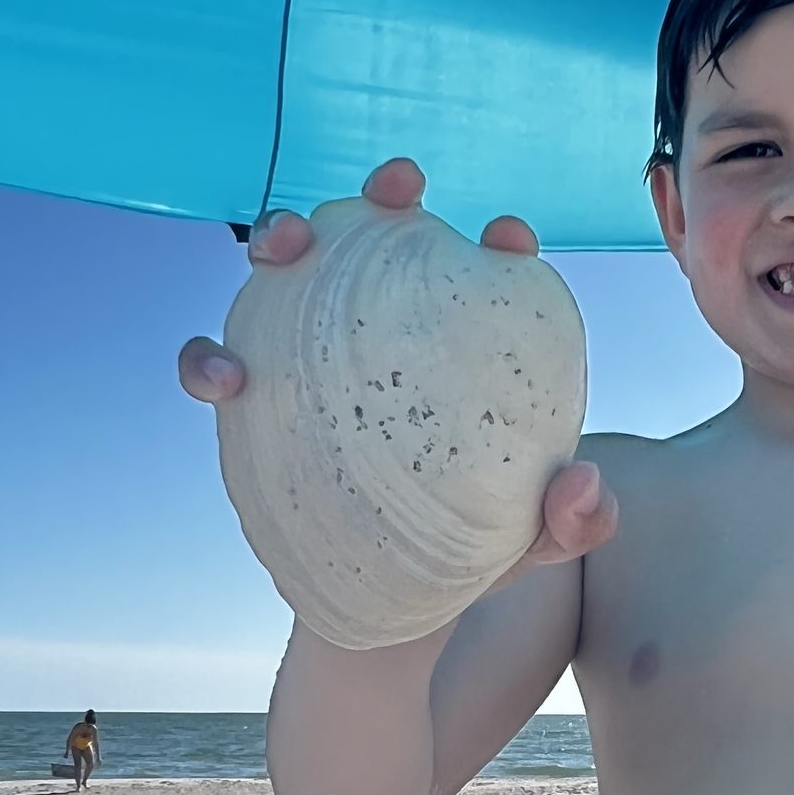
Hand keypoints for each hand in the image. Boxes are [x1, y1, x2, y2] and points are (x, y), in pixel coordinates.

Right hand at [178, 157, 618, 581]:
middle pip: (378, 242)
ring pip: (287, 277)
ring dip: (280, 238)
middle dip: (382, 197)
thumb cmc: (477, 552)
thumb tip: (584, 487)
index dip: (499, 243)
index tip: (508, 240)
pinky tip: (225, 378)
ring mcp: (314, 361)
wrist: (393, 606)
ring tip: (284, 248)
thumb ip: (574, 523)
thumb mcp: (536, 543)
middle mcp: (384, 336)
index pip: (484, 276)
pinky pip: (220, 368)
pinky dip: (208, 359)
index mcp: (463, 349)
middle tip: (398, 187)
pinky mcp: (258, 404)